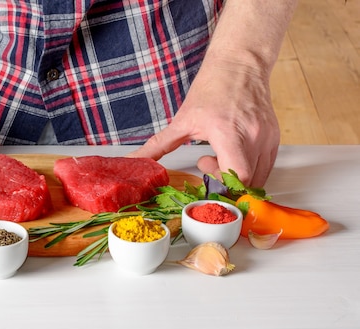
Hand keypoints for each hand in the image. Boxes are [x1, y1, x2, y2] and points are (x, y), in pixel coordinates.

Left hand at [128, 62, 279, 186]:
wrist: (239, 64)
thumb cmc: (212, 88)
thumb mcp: (182, 120)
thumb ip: (157, 145)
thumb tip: (133, 160)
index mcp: (228, 132)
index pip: (237, 175)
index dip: (221, 185)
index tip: (204, 173)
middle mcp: (252, 137)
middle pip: (247, 182)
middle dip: (225, 182)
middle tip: (208, 161)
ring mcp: (267, 138)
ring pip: (258, 178)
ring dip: (237, 177)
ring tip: (221, 155)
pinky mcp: (275, 138)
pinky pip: (266, 168)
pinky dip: (249, 170)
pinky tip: (233, 154)